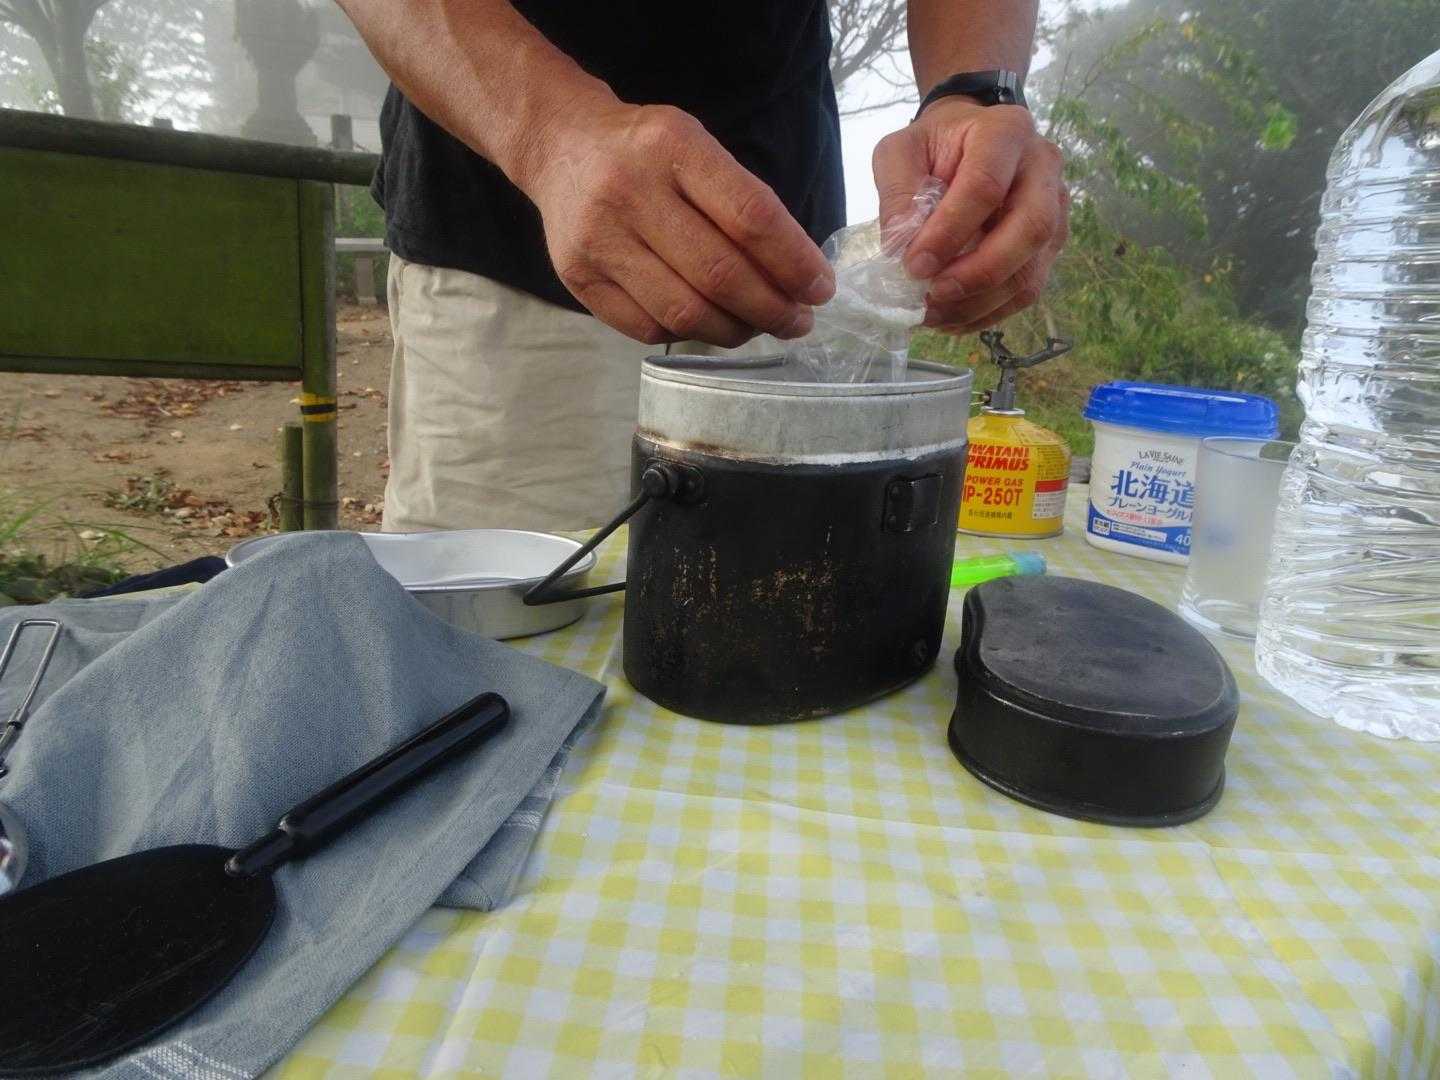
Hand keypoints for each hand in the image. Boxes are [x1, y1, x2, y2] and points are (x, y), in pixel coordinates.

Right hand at [514, 100, 835, 346]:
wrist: (561, 147)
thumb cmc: (647, 151)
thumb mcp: (698, 147)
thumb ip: (742, 201)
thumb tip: (798, 275)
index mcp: (672, 147)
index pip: (750, 216)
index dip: (794, 263)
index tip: (821, 290)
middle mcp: (629, 191)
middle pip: (719, 274)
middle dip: (772, 308)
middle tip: (798, 322)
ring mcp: (598, 239)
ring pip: (684, 312)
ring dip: (735, 330)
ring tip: (758, 327)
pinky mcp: (577, 278)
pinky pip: (648, 328)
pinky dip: (690, 335)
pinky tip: (709, 324)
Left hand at [872, 97, 1067, 333]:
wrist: (965, 143)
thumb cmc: (934, 145)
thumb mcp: (900, 152)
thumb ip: (897, 192)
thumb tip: (901, 250)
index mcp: (1005, 133)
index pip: (985, 185)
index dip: (949, 231)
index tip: (914, 265)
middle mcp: (1042, 169)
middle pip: (1030, 229)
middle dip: (979, 272)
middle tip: (933, 295)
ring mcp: (1055, 210)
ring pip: (1032, 269)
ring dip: (980, 302)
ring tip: (934, 315)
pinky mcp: (1049, 246)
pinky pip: (1026, 289)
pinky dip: (986, 312)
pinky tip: (950, 317)